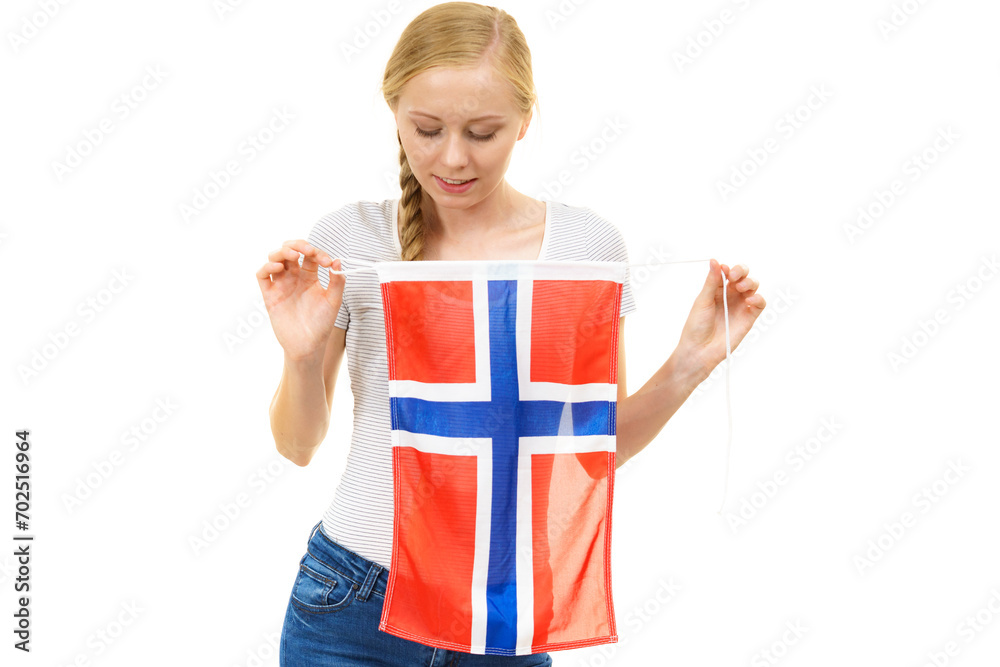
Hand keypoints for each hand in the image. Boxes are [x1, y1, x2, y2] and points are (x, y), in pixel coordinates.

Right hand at [255, 240, 344, 361]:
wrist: (308, 346)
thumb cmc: (321, 324)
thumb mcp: (333, 301)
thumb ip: (337, 282)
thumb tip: (337, 260)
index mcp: (309, 276)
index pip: (309, 255)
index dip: (317, 252)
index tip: (326, 261)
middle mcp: (294, 278)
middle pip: (289, 250)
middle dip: (297, 244)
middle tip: (306, 250)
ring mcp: (281, 285)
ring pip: (274, 259)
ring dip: (281, 252)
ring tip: (293, 255)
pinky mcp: (270, 296)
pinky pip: (262, 276)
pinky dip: (267, 267)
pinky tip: (279, 268)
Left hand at [677, 259, 765, 377]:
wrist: (700, 350)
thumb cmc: (696, 326)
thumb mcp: (703, 301)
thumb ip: (712, 281)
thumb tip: (715, 261)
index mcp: (717, 289)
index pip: (728, 272)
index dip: (729, 269)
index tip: (725, 271)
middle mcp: (730, 295)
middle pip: (743, 276)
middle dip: (742, 271)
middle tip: (734, 277)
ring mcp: (741, 306)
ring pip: (753, 286)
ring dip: (750, 282)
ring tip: (741, 288)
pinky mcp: (749, 317)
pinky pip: (760, 303)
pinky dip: (758, 298)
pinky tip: (749, 300)